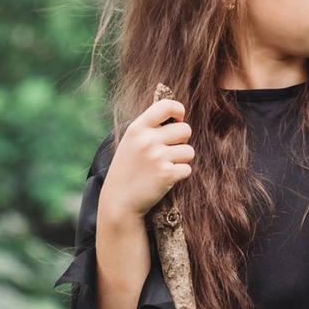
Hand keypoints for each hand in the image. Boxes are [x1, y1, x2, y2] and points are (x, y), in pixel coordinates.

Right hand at [101, 96, 194, 218]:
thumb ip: (149, 127)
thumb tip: (178, 115)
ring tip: (165, 166)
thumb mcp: (130, 142)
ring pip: (190, 151)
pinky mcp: (167, 175)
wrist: (119, 202)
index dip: (179, 111)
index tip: (177, 121)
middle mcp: (147, 140)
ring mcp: (157, 158)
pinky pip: (187, 169)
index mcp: (137, 128)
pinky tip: (165, 179)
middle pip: (185, 130)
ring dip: (182, 160)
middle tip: (169, 151)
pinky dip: (180, 175)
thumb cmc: (127, 170)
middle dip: (182, 141)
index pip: (167, 106)